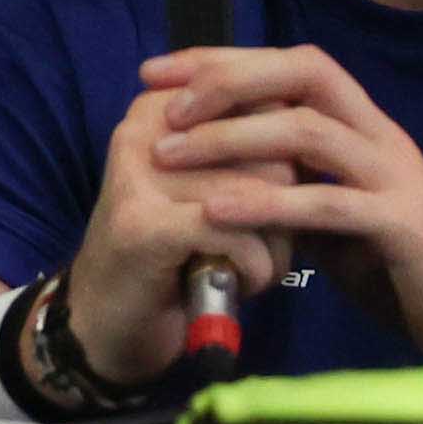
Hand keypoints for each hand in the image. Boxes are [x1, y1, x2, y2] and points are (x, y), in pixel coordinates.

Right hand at [56, 84, 290, 387]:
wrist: (106, 325)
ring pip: (262, 192)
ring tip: (252, 267)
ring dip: (277, 246)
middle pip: (271, 147)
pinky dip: (256, 268)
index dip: (288, 158)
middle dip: (289, 207)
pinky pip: (236, 232)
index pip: (263, 98)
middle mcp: (146, 131)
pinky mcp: (144, 226)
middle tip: (266, 245)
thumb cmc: (171, 256)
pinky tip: (241, 286)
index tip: (267, 202)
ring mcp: (140, 177)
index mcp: (161, 110)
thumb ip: (248, 152)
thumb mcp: (205, 189)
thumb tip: (317, 131)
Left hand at [142, 45, 422, 361]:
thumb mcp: (337, 215)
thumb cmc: (404, 268)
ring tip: (170, 153)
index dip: (225, 61)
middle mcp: (383, 139)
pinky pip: (329, 204)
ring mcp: (399, 179)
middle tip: (164, 104)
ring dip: (232, 138)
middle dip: (229, 79)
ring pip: (310, 131)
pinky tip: (215, 209)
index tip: (158, 73)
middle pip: (305, 74)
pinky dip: (267, 202)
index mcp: (365, 130)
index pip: (292, 66)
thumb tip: (226, 170)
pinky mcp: (406, 227)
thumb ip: (294, 184)